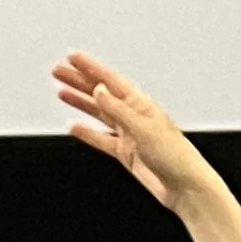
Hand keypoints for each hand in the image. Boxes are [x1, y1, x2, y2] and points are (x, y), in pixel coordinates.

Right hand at [50, 55, 211, 214]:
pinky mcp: (125, 152)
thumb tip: (99, 91)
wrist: (181, 184)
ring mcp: (127, 133)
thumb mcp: (142, 127)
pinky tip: (74, 126)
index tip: (72, 58)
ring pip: (97, 113)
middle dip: (79, 81)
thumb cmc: (174, 155)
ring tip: (62, 92)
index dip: (89, 67)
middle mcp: (132, 114)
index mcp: (139, 103)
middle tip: (59, 71)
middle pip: (100, 93)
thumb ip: (118, 109)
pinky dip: (86, 133)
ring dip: (80, 102)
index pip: (109, 79)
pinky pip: (100, 139)